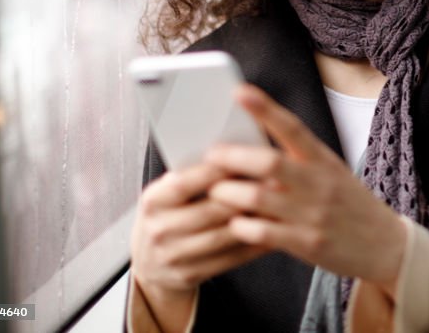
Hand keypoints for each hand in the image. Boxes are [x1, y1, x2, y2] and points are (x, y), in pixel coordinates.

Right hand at [130, 163, 267, 319]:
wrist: (150, 262)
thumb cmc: (166, 216)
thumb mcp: (166, 193)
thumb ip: (190, 176)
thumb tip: (231, 153)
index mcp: (152, 202)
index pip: (184, 183)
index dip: (215, 171)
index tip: (244, 158)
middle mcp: (159, 229)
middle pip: (210, 211)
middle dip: (245, 195)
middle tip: (274, 182)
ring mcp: (173, 256)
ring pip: (223, 236)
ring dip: (254, 221)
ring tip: (278, 205)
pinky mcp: (190, 274)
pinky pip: (229, 259)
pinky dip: (254, 245)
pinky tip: (272, 232)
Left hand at [206, 84, 407, 297]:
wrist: (385, 244)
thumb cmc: (350, 205)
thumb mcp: (332, 173)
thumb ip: (299, 160)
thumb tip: (252, 146)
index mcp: (323, 160)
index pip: (292, 127)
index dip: (264, 108)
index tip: (239, 91)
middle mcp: (318, 183)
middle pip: (268, 162)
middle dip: (232, 157)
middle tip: (210, 155)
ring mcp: (312, 214)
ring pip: (257, 197)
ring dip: (227, 193)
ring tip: (215, 192)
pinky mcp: (307, 243)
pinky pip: (262, 233)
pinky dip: (241, 226)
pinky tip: (235, 224)